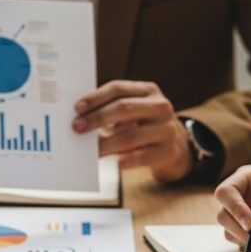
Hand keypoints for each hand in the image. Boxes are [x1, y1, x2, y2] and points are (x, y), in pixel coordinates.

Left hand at [72, 81, 192, 181]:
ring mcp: (166, 129)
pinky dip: (128, 160)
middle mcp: (160, 106)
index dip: (96, 97)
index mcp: (148, 91)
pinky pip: (144, 156)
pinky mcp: (168, 151)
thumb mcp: (132, 111)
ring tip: (90, 151)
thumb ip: (110, 109)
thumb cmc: (143, 126)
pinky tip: (116, 163)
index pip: (118, 89)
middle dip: (97, 118)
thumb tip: (80, 118)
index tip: (77, 108)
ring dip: (106, 144)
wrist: (173, 146)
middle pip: (124, 108)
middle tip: (77, 128)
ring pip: (131, 135)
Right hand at [214, 165, 250, 251]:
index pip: (226, 192)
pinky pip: (243, 245)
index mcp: (246, 179)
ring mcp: (241, 216)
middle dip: (243, 232)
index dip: (234, 208)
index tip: (250, 223)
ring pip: (230, 233)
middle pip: (224, 216)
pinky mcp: (247, 233)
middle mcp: (240, 197)